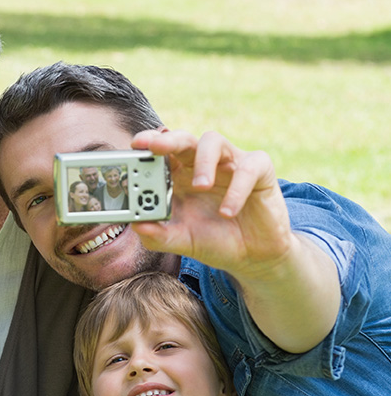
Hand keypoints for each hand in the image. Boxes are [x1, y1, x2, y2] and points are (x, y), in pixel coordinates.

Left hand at [130, 129, 292, 283]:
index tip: (135, 145)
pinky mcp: (259, 171)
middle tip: (154, 146)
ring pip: (213, 141)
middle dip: (167, 140)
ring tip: (201, 186)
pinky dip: (237, 188)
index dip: (147, 144)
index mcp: (179, 176)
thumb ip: (158, 236)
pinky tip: (227, 212)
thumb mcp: (181, 241)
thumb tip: (137, 225)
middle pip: (183, 139)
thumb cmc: (212, 240)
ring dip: (203, 161)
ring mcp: (230, 163)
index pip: (160, 152)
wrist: (251, 256)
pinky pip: (248, 167)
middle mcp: (201, 164)